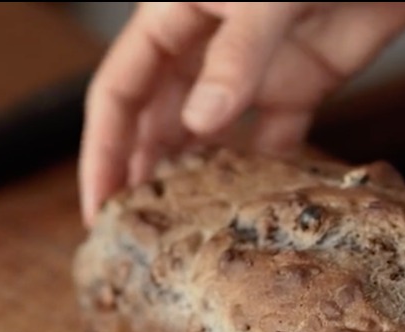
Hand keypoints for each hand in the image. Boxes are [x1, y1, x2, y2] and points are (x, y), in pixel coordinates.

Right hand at [78, 1, 404, 222]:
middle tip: (135, 237)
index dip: (104, 150)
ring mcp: (256, 67)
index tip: (99, 208)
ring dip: (197, 178)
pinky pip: (275, 138)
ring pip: (211, 134)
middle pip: (159, 120)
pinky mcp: (306, 82)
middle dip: (142, 174)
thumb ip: (235, 58)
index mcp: (174, 15)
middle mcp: (208, 45)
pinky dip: (263, 171)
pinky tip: (252, 206)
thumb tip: (201, 126)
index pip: (119, 91)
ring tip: (185, 232)